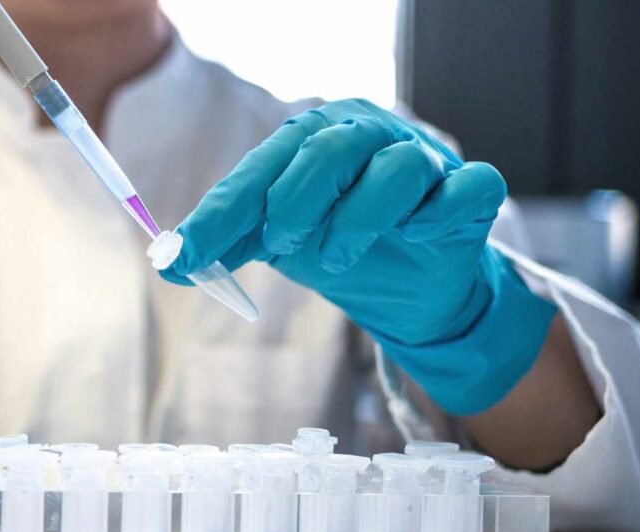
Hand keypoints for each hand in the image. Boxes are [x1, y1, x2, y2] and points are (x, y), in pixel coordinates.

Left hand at [163, 99, 555, 413]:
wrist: (411, 288)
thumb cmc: (342, 244)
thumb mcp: (278, 244)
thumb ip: (228, 243)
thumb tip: (169, 262)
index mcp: (317, 139)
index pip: (263, 167)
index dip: (222, 213)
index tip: (186, 255)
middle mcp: (371, 136)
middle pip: (329, 148)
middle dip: (295, 203)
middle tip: (282, 244)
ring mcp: (426, 160)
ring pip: (397, 168)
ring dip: (357, 220)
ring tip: (334, 260)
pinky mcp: (470, 191)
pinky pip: (466, 188)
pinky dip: (437, 212)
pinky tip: (416, 234)